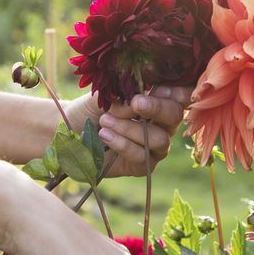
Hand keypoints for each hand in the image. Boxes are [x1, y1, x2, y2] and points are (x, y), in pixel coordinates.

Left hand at [65, 86, 193, 176]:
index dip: (176, 92)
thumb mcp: (106, 96)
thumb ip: (124, 96)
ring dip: (131, 128)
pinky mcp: (142, 166)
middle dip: (157, 108)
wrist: (71, 130)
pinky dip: (123, 145)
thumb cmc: (92, 108)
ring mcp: (154, 147)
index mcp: (158, 101)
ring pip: (159, 138)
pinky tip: (105, 136)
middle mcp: (162, 124)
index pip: (182, 95)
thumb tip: (136, 102)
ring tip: (105, 121)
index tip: (157, 88)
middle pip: (175, 116)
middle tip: (136, 103)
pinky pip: (142, 157)